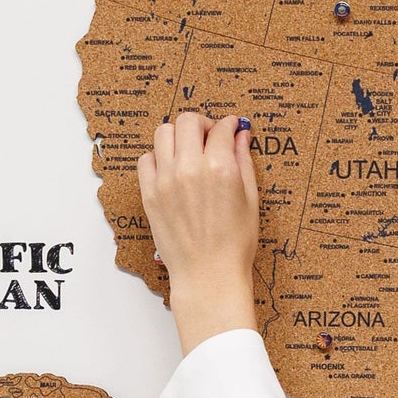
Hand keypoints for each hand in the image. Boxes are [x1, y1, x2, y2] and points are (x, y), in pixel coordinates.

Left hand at [137, 111, 260, 355]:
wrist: (209, 275)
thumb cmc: (235, 245)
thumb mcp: (251, 200)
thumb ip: (244, 162)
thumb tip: (242, 136)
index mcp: (221, 169)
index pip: (222, 129)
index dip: (230, 125)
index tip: (232, 127)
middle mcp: (190, 169)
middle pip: (188, 122)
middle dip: (203, 124)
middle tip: (210, 135)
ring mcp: (166, 180)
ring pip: (163, 133)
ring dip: (178, 135)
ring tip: (188, 149)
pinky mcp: (150, 193)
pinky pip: (146, 159)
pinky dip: (159, 156)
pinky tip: (171, 167)